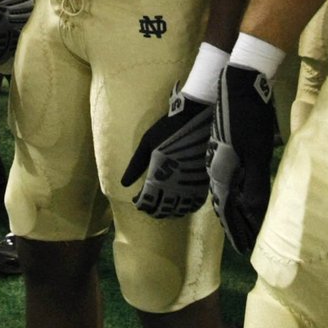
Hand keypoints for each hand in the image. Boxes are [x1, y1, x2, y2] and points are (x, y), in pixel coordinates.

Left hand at [120, 88, 214, 217]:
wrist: (194, 118)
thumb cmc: (167, 129)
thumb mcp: (147, 143)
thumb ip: (136, 165)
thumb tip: (124, 183)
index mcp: (158, 176)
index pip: (147, 200)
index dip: (141, 203)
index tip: (137, 200)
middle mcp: (175, 185)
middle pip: (164, 209)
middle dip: (154, 209)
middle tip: (150, 204)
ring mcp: (191, 184)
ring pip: (180, 209)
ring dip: (171, 210)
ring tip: (165, 206)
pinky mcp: (203, 181)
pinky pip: (196, 202)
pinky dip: (188, 206)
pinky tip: (183, 202)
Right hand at [207, 63, 276, 253]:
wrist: (237, 84)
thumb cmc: (248, 117)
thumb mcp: (256, 151)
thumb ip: (254, 183)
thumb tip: (253, 214)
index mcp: (221, 171)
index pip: (227, 209)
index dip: (236, 230)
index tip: (243, 250)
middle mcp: (215, 167)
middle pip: (224, 202)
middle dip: (234, 224)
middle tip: (244, 243)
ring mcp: (217, 155)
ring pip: (225, 190)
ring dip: (234, 208)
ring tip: (242, 225)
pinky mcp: (224, 146)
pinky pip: (228, 176)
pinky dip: (236, 191)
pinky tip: (242, 193)